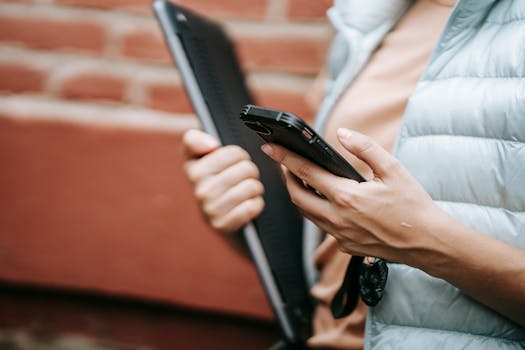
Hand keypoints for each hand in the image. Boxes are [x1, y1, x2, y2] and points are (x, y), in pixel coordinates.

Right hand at [182, 129, 264, 234]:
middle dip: (251, 170)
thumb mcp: (203, 157)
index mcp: (192, 169)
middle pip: (246, 168)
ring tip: (249, 189)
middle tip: (245, 176)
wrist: (221, 220)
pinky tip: (249, 204)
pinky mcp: (222, 225)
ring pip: (252, 186)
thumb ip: (197, 140)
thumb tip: (212, 145)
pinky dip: (257, 204)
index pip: (233, 152)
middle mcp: (198, 189)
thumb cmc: (217, 180)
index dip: (239, 154)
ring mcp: (209, 209)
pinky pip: (252, 207)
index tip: (233, 160)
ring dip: (256, 187)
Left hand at [261, 128, 449, 265]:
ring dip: (299, 195)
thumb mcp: (393, 169)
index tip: (269, 149)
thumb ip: (365, 148)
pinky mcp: (345, 246)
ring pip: (307, 213)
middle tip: (284, 164)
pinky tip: (325, 200)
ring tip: (300, 179)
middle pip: (297, 197)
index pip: (305, 173)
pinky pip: (322, 226)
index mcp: (346, 197)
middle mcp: (337, 218)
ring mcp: (339, 235)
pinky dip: (316, 210)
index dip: (284, 158)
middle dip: (286, 179)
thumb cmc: (412, 204)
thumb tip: (341, 133)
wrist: (426, 242)